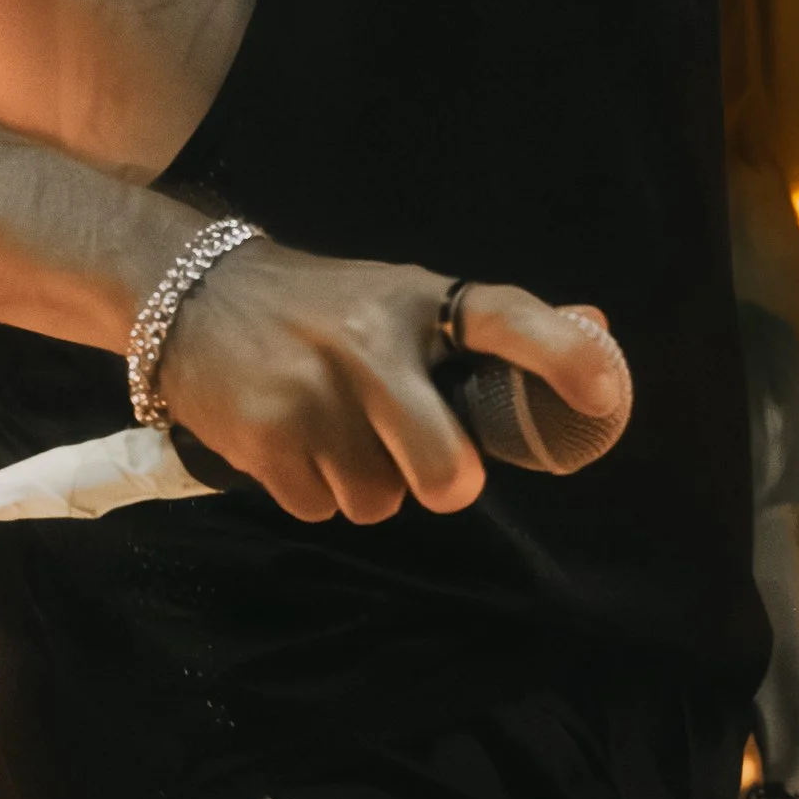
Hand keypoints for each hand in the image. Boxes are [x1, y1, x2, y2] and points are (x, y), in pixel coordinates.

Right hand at [158, 243, 628, 525]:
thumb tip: (599, 330)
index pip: (507, 318)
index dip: (563, 355)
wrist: (193, 290)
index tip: (605, 395)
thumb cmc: (322, 306)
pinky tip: (292, 439)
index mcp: (418, 301)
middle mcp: (370, 344)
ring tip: (331, 425)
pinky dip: (312, 489)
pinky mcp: (264, 437)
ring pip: (379, 500)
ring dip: (365, 482)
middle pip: (445, 471)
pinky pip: (321, 508)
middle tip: (418, 459)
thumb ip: (494, 326)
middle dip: (441, 482)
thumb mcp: (403, 297)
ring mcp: (314, 395)